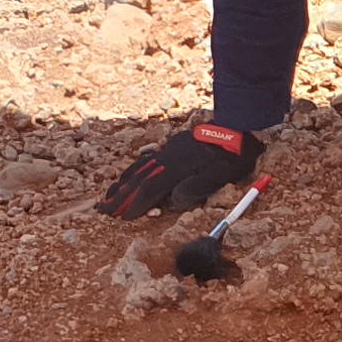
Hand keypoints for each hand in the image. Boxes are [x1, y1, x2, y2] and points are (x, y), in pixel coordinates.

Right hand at [96, 122, 262, 219]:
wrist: (237, 125)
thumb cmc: (233, 156)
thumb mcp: (222, 175)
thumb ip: (197, 187)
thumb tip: (173, 201)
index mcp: (179, 168)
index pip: (152, 188)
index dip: (136, 203)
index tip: (122, 216)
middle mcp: (169, 158)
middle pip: (139, 179)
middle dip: (120, 196)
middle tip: (103, 209)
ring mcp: (169, 151)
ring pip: (140, 168)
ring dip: (123, 184)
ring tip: (108, 195)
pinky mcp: (172, 146)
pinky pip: (147, 159)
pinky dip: (134, 170)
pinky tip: (128, 176)